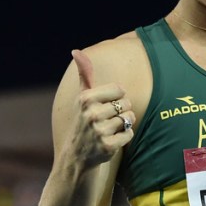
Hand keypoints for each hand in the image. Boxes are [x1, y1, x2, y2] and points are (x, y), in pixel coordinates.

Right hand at [69, 49, 134, 167]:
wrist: (77, 155)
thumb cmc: (84, 121)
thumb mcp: (82, 98)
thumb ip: (84, 74)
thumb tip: (76, 51)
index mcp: (86, 98)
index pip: (120, 89)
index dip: (117, 97)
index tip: (106, 105)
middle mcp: (91, 114)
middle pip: (126, 104)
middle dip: (122, 111)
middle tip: (108, 120)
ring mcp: (99, 131)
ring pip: (128, 119)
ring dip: (124, 124)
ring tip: (110, 129)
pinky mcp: (107, 146)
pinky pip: (129, 134)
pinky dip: (125, 137)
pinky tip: (112, 140)